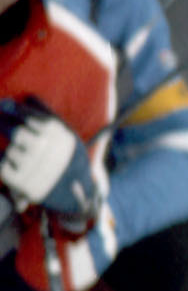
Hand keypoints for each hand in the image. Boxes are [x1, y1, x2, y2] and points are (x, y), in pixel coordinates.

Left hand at [0, 99, 100, 227]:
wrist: (76, 194)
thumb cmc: (69, 159)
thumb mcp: (67, 135)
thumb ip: (46, 116)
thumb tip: (27, 97)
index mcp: (57, 134)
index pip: (27, 116)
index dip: (12, 109)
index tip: (3, 105)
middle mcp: (44, 148)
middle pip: (15, 132)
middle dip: (6, 127)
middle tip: (3, 123)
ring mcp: (31, 165)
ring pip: (10, 149)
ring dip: (14, 151)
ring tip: (26, 158)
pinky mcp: (20, 182)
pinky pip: (3, 165)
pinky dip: (7, 165)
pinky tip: (16, 166)